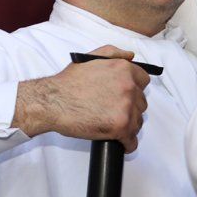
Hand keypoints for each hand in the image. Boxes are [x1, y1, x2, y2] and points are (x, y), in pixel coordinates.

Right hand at [14, 45, 149, 151]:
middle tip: (112, 110)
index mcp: (123, 69)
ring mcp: (126, 107)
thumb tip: (131, 56)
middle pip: (141, 103)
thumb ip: (113, 53)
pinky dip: (126, 143)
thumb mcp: (90, 58)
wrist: (53, 102)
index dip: (133, 89)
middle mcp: (128, 87)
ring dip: (127, 125)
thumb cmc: (68, 82)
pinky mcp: (121, 127)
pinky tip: (118, 141)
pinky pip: (132, 141)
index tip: (123, 95)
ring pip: (138, 122)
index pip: (143, 81)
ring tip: (110, 125)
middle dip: (130, 107)